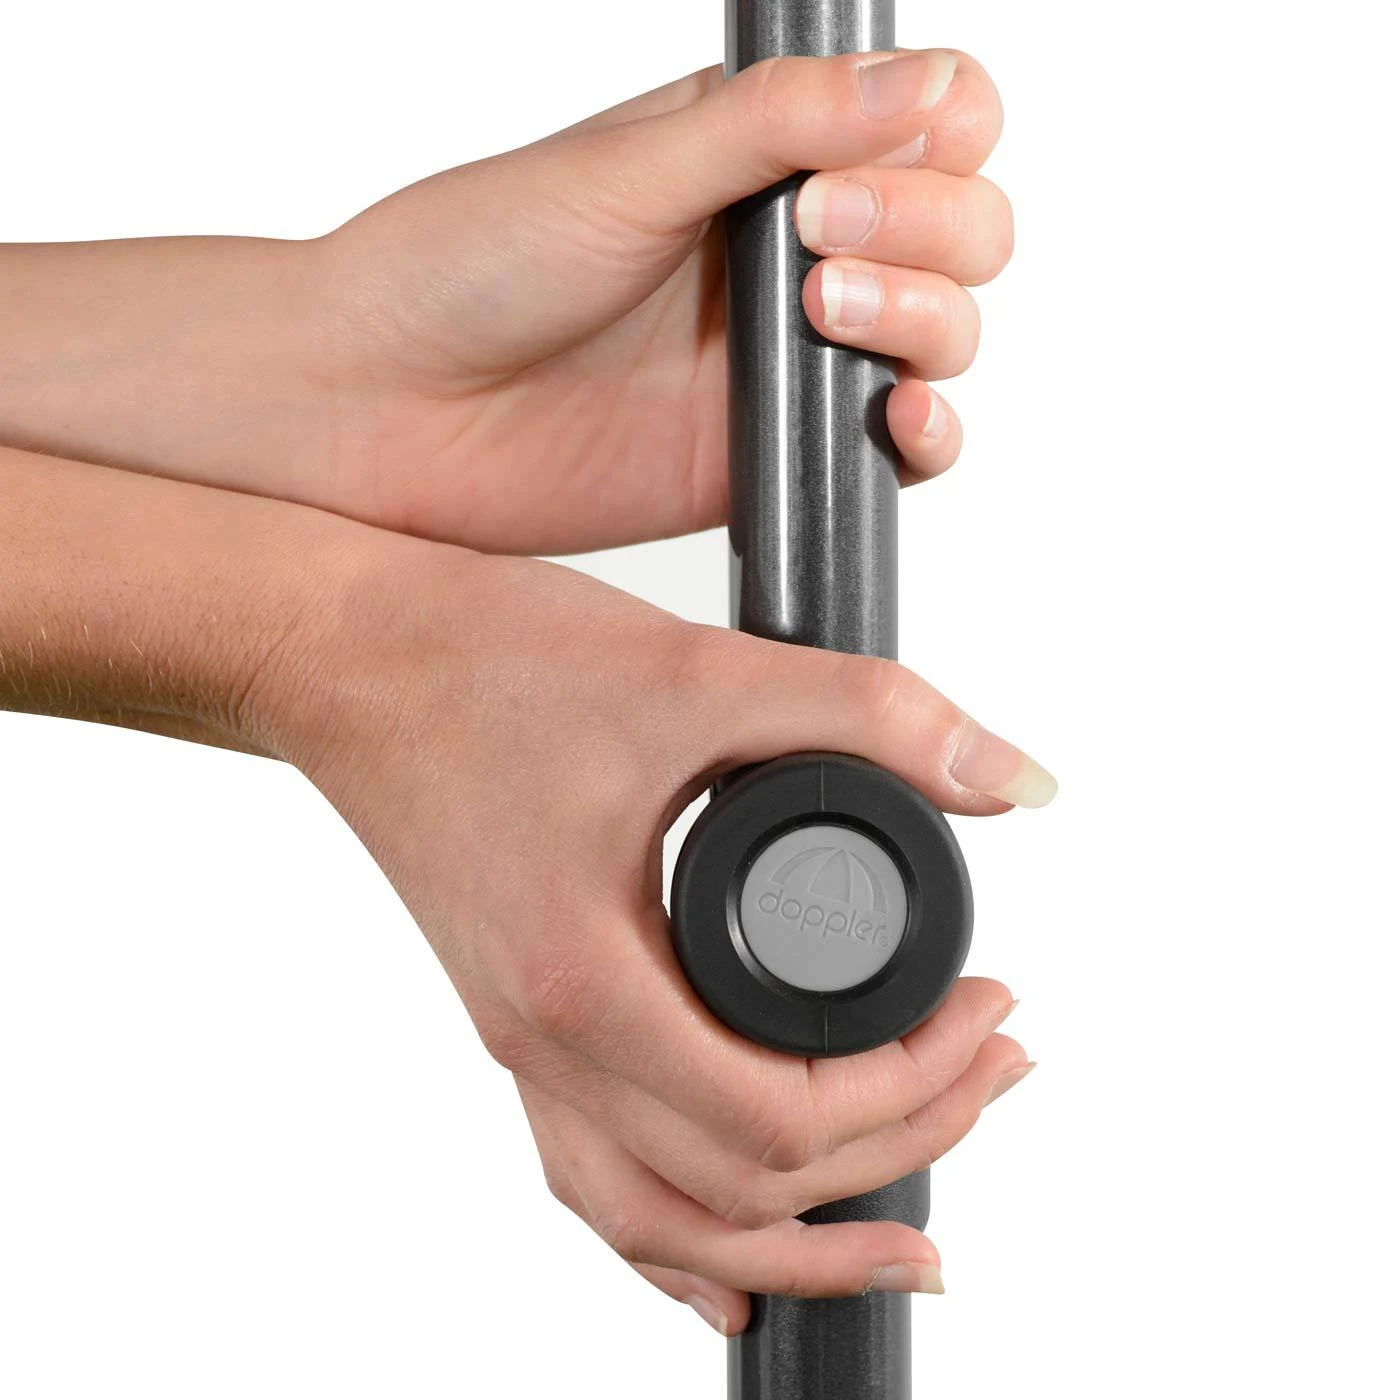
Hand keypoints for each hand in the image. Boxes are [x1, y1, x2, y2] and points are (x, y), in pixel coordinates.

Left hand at [0, 49, 1009, 555]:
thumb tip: (924, 83)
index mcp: (757, 157)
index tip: (862, 164)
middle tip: (818, 238)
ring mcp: (785, 363)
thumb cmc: (466, 268)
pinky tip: (895, 414)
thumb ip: (779, 125)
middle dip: (927, 228)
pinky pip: (898, 447)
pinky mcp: (771, 456)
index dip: (938, 137)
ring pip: (944, 333)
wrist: (384, 409)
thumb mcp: (626, 169)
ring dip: (924, 318)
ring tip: (824, 314)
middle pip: (960, 229)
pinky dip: (927, 431)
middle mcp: (787, 257)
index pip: (926, 123)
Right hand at [259, 539, 1049, 1332]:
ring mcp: (522, 1048)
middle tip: (993, 1073)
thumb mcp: (696, 673)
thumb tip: (1014, 779)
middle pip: (742, 1195)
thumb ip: (867, 715)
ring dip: (796, 1240)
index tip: (986, 1006)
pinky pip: (596, 1183)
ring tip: (902, 1225)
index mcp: (586, 980)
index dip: (919, 1088)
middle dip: (900, 1153)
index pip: (780, 1125)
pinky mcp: (516, 1023)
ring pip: (664, 1223)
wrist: (342, 656)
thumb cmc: (480, 662)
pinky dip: (681, 1242)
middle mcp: (546, 1044)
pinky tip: (732, 1264)